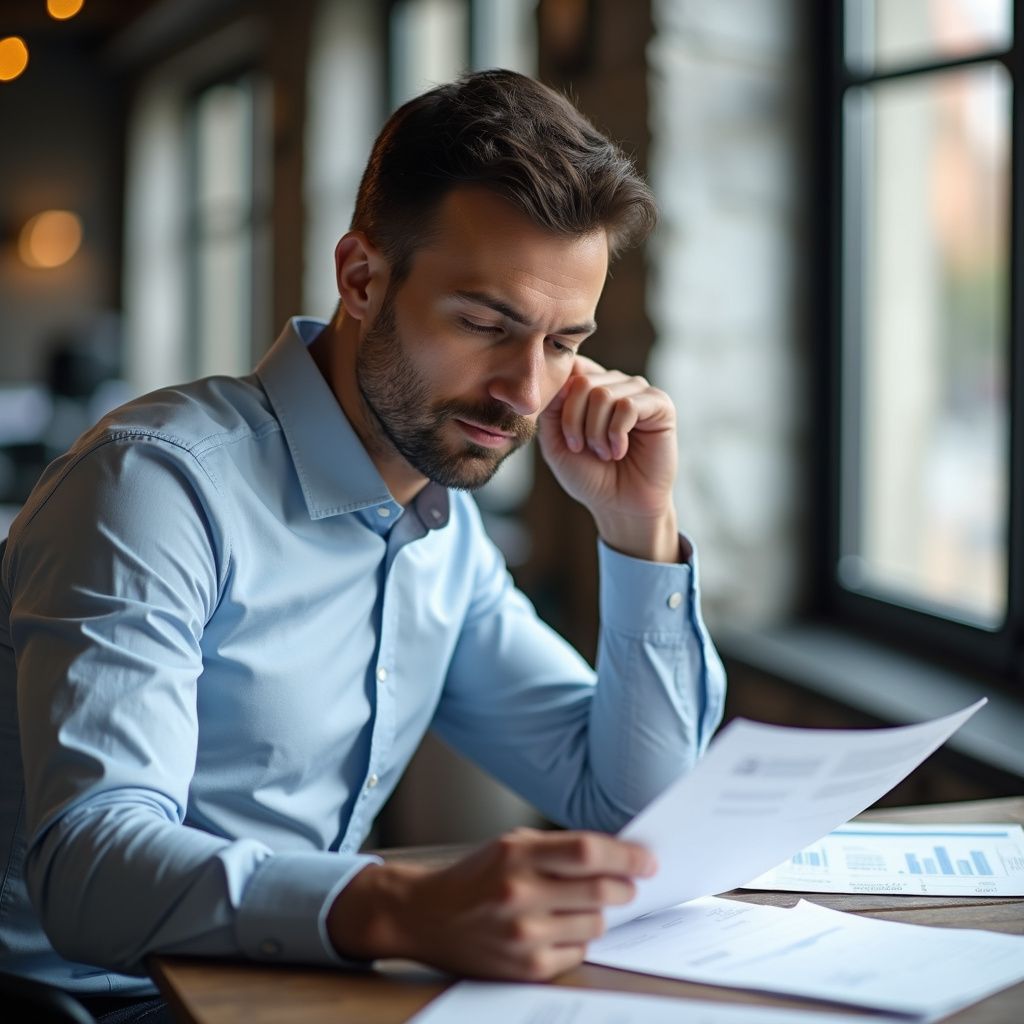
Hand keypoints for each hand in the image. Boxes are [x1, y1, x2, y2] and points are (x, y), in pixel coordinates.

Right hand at [326, 828, 655, 979]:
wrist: (425, 914)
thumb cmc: (475, 876)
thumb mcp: (511, 844)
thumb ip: (559, 849)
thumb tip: (617, 856)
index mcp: (517, 853)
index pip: (588, 851)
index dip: (626, 855)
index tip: (647, 859)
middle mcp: (520, 892)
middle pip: (600, 890)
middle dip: (625, 887)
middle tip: (629, 884)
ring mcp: (523, 933)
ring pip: (595, 923)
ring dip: (601, 913)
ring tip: (582, 904)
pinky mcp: (526, 966)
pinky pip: (578, 950)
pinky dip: (579, 937)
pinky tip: (560, 926)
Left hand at [538, 356, 681, 561]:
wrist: (619, 505)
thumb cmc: (589, 475)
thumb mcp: (556, 442)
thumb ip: (551, 408)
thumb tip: (562, 377)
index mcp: (591, 387)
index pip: (570, 367)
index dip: (559, 399)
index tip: (562, 433)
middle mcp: (616, 383)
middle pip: (583, 382)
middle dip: (574, 421)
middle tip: (581, 448)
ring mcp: (639, 392)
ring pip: (604, 394)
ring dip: (595, 432)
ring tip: (604, 453)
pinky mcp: (660, 405)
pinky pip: (628, 405)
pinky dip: (616, 433)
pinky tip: (619, 450)